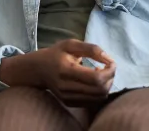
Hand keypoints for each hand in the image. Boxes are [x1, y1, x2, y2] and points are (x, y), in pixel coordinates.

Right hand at [0, 40, 115, 106]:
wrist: (38, 70)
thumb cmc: (55, 54)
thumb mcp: (71, 44)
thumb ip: (91, 49)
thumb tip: (109, 58)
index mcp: (66, 70)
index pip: (96, 78)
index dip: (110, 71)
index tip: (111, 63)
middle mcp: (66, 86)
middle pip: (100, 90)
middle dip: (110, 78)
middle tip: (108, 68)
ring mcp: (67, 97)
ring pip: (98, 98)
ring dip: (106, 86)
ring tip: (101, 74)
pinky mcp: (69, 103)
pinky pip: (93, 102)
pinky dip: (99, 92)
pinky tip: (94, 82)